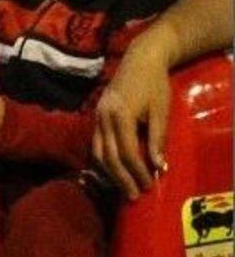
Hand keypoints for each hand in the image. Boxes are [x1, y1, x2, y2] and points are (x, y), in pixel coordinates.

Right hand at [92, 39, 171, 199]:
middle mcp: (103, 117)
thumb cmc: (154, 84)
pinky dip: (103, 161)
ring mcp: (97, 116)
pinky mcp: (96, 116)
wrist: (140, 60)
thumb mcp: (161, 111)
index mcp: (120, 115)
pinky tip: (112, 171)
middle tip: (134, 196)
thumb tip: (159, 166)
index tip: (149, 185)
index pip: (126, 152)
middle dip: (122, 178)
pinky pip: (95, 144)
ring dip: (110, 173)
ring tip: (123, 188)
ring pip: (97, 152)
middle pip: (108, 156)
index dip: (137, 171)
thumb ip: (158, 138)